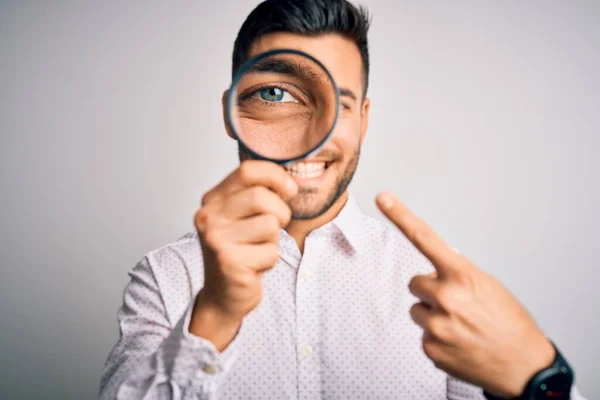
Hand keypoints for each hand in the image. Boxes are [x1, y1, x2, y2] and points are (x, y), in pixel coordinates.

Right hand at [190, 160, 297, 350]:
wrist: (222, 296)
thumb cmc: (239, 252)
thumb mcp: (242, 217)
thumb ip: (257, 195)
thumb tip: (290, 180)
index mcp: (212, 200)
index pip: (247, 171)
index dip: (276, 176)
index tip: (289, 189)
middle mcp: (208, 216)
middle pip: (261, 196)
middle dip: (280, 213)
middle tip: (274, 228)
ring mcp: (216, 239)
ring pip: (270, 225)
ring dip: (273, 240)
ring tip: (256, 250)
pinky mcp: (229, 262)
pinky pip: (271, 252)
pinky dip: (269, 261)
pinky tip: (253, 267)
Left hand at [376, 192, 554, 397]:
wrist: (524, 366)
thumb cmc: (509, 323)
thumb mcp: (487, 286)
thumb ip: (456, 275)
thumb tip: (433, 274)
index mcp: (462, 276)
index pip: (425, 239)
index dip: (401, 216)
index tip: (382, 197)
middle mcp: (446, 298)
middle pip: (415, 282)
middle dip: (431, 290)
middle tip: (457, 304)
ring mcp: (436, 325)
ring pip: (417, 309)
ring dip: (432, 314)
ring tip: (461, 326)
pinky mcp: (431, 348)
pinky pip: (423, 334)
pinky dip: (437, 338)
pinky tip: (459, 342)